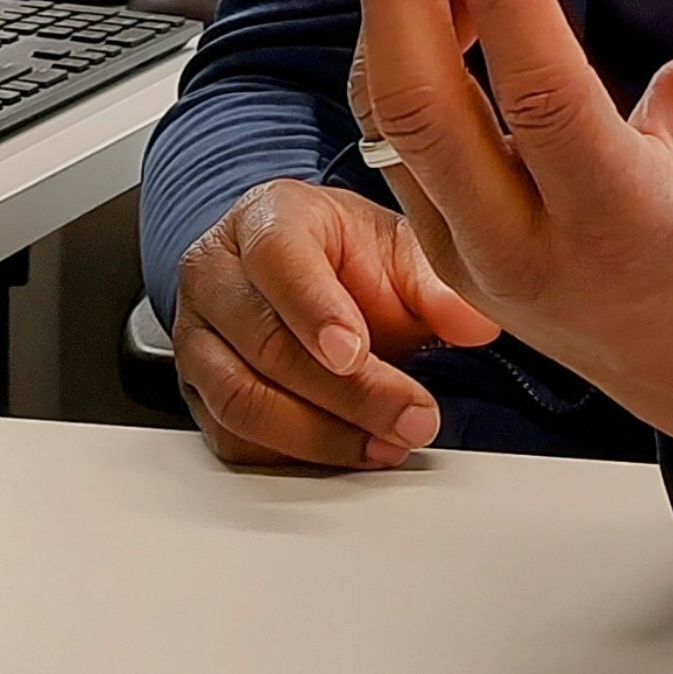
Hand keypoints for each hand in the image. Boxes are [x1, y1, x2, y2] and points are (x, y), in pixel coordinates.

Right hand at [172, 179, 499, 468]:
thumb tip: (476, 324)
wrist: (308, 269)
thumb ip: (438, 281)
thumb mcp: (401, 246)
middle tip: (409, 416)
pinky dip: (291, 456)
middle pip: (264, 342)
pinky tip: (348, 454)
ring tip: (386, 443)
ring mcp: (196, 336)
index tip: (356, 352)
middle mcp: (216, 273)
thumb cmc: (350, 254)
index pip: (277, 258)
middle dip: (345, 392)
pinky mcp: (196, 392)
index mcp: (267, 217)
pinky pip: (233, 438)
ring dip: (320, 434)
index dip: (314, 309)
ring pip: (241, 399)